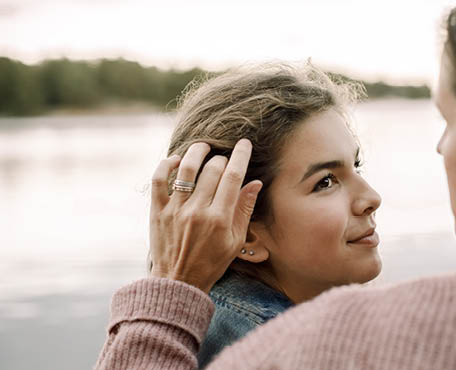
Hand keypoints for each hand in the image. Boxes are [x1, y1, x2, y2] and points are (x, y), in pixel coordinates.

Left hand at [148, 140, 261, 292]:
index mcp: (220, 219)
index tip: (245, 143)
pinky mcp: (157, 211)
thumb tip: (255, 183)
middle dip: (222, 158)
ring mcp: (175, 210)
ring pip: (187, 168)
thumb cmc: (211, 263)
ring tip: (204, 147)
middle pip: (213, 169)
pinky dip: (167, 164)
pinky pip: (159, 179)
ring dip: (197, 151)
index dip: (241, 155)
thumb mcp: (236, 241)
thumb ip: (244, 209)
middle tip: (225, 159)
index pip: (233, 177)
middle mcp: (198, 211)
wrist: (178, 282)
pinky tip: (177, 160)